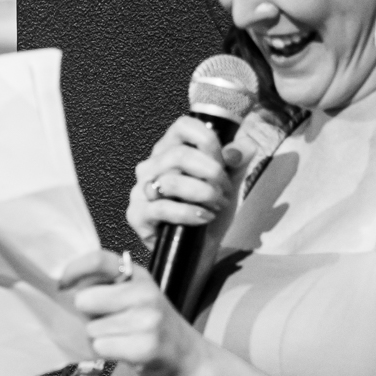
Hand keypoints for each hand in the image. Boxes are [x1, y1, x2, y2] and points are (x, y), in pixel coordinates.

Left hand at [56, 250, 213, 375]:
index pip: (97, 260)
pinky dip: (107, 353)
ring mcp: (147, 320)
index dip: (72, 271)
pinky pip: (102, 347)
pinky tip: (126, 352)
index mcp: (138, 275)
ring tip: (123, 339)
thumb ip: (105, 287)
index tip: (61, 284)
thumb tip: (64, 288)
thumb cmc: (152, 327)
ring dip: (100, 338)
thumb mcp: (134, 296)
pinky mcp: (145, 347)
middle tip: (110, 323)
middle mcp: (144, 293)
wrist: (188, 359)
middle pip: (84, 300)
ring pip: (92, 329)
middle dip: (89, 316)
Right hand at [124, 116, 241, 241]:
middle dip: (211, 173)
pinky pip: (163, 208)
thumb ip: (238, 160)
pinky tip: (204, 218)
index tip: (223, 160)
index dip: (207, 140)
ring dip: (203, 194)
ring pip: (171, 181)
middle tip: (224, 189)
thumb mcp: (231, 181)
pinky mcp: (137, 215)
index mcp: (170, 150)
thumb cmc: (211, 211)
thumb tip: (239, 150)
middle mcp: (151, 166)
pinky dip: (189, 213)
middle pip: (179, 155)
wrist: (201, 249)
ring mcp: (140, 190)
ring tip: (217, 205)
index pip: (183, 126)